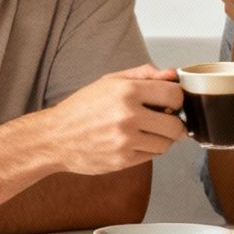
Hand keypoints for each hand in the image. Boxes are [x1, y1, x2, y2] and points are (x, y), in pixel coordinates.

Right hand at [36, 65, 185, 174]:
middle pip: (176, 124)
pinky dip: (150, 149)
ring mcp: (126, 140)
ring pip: (166, 143)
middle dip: (175, 122)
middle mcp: (128, 116)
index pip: (174, 95)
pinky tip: (136, 141)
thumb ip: (143, 75)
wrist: (56, 137)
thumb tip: (171, 74)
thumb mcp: (109, 81)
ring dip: (163, 138)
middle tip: (166, 120)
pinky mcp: (123, 160)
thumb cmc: (81, 108)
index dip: (177, 99)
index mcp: (127, 91)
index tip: (172, 102)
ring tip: (148, 131)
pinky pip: (152, 155)